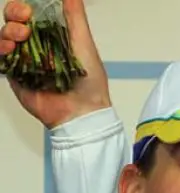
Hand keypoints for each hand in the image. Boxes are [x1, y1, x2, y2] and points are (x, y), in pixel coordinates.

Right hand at [1, 0, 110, 127]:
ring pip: (4, 35)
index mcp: (52, 34)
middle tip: (23, 19)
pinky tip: (9, 48)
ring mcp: (24, 59)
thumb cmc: (89, 82)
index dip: (25, 6)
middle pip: (14, 20)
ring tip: (19, 37)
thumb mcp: (84, 43)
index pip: (31, 12)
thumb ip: (74, 17)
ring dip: (8, 31)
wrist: (81, 113)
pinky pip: (0, 57)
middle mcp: (36, 45)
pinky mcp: (15, 74)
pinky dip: (1, 48)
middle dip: (14, 13)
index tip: (30, 9)